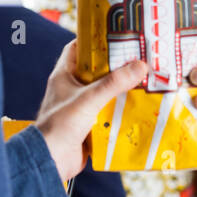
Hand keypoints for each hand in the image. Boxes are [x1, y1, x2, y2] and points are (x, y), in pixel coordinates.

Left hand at [36, 40, 145, 182]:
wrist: (50, 162)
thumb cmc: (60, 126)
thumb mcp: (88, 100)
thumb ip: (113, 83)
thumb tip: (140, 66)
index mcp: (64, 75)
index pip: (78, 48)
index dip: (95, 40)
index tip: (117, 35)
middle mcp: (72, 89)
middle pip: (97, 71)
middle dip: (117, 66)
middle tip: (140, 58)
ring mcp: (81, 107)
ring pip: (105, 92)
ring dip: (123, 89)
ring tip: (146, 81)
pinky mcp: (89, 124)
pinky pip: (109, 112)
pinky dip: (122, 110)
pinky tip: (140, 107)